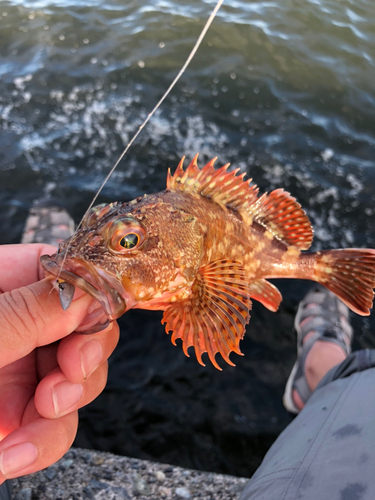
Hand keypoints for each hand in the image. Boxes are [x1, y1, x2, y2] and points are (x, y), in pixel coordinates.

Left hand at [0, 244, 118, 483]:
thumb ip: (26, 314)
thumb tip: (88, 292)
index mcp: (0, 284)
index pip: (65, 273)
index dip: (90, 297)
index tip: (92, 326)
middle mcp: (18, 323)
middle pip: (84, 327)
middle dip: (82, 360)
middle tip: (63, 381)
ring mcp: (19, 368)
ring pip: (77, 380)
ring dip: (62, 409)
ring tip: (28, 430)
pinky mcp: (15, 411)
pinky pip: (53, 423)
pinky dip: (42, 442)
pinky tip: (12, 455)